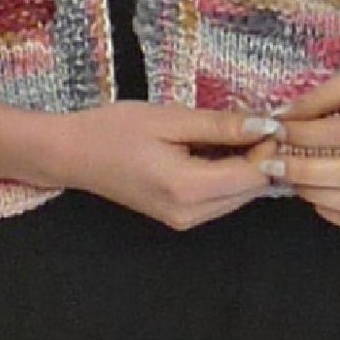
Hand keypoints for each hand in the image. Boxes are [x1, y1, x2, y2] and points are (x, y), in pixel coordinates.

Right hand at [46, 100, 280, 230]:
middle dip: (258, 157)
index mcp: (188, 188)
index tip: (264, 119)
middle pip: (251, 190)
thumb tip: (266, 125)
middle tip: (247, 122)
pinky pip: (219, 200)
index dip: (268, 148)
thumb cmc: (113, 130)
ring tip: (225, 134)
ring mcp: (184, 221)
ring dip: (243, 167)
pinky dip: (225, 176)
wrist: (71, 154)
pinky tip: (209, 152)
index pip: (255, 175)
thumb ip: (219, 125)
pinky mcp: (179, 218)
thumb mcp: (168, 118)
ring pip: (239, 197)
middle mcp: (191, 214)